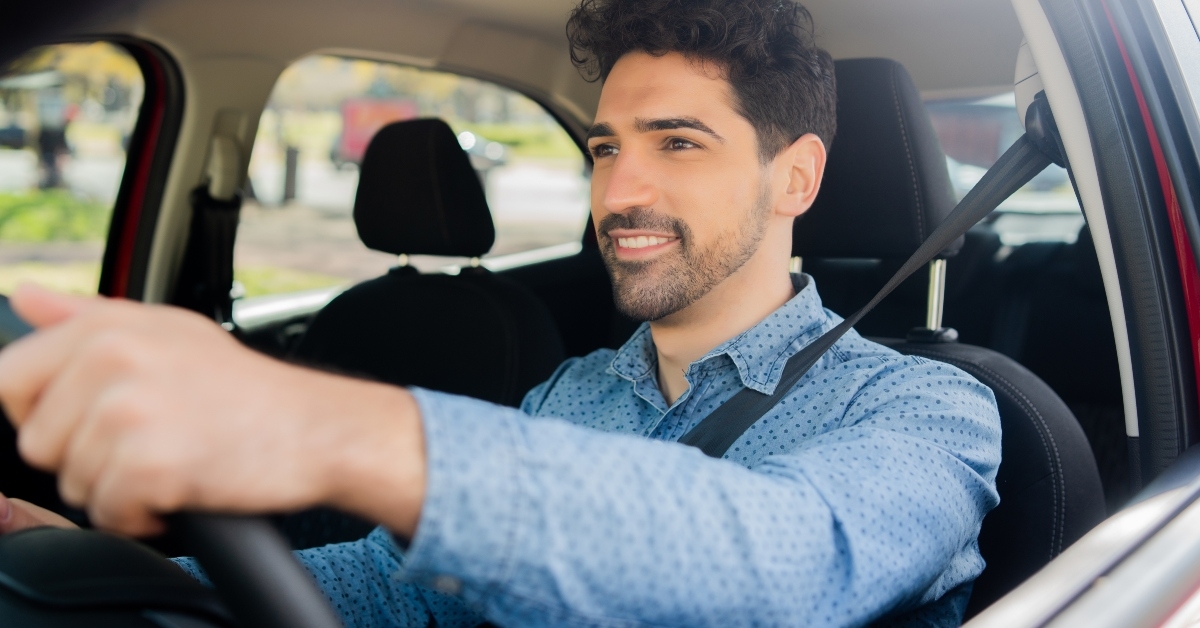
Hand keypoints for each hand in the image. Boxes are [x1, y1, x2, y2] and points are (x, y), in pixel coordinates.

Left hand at [0, 285, 426, 537]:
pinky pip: (108, 514)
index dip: (44, 414)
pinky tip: (182, 489)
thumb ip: (86, 315)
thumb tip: (25, 297)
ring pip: (71, 483)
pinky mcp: (149, 463)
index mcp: (107, 328)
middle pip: (36, 442)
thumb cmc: (247, 389)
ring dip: (118, 490)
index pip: (9, 381)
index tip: (94, 421)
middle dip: (86, 458)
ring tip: (174, 462)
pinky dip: (142, 517)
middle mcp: (111, 360)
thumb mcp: (170, 331)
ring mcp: (128, 411)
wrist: (318, 427)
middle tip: (152, 442)